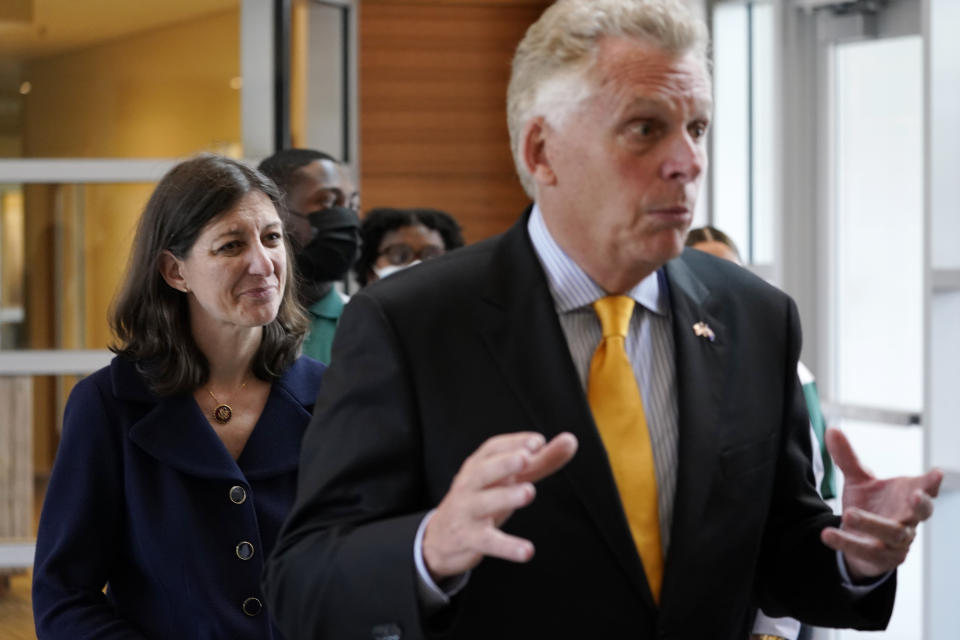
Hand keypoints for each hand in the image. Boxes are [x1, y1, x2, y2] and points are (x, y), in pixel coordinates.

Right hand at [422, 431, 577, 580]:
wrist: (440, 538)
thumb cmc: (482, 499)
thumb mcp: (509, 479)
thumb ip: (540, 461)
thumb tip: (571, 440)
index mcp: (478, 465)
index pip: (493, 449)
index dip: (514, 443)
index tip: (537, 442)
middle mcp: (470, 485)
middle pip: (484, 471)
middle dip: (504, 464)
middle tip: (526, 458)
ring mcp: (468, 511)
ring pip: (484, 503)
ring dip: (506, 497)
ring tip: (529, 492)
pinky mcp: (470, 539)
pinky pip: (489, 542)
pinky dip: (507, 547)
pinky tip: (527, 551)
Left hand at [820, 427, 942, 580]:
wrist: (861, 541)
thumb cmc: (870, 506)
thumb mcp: (858, 481)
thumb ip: (847, 458)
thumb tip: (831, 429)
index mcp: (908, 497)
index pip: (926, 489)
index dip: (932, 483)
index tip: (936, 473)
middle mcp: (908, 519)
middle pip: (921, 513)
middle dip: (920, 505)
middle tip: (915, 495)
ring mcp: (898, 541)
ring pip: (892, 534)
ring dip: (872, 524)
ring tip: (849, 514)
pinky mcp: (881, 558)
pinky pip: (864, 550)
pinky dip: (845, 542)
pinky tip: (827, 534)